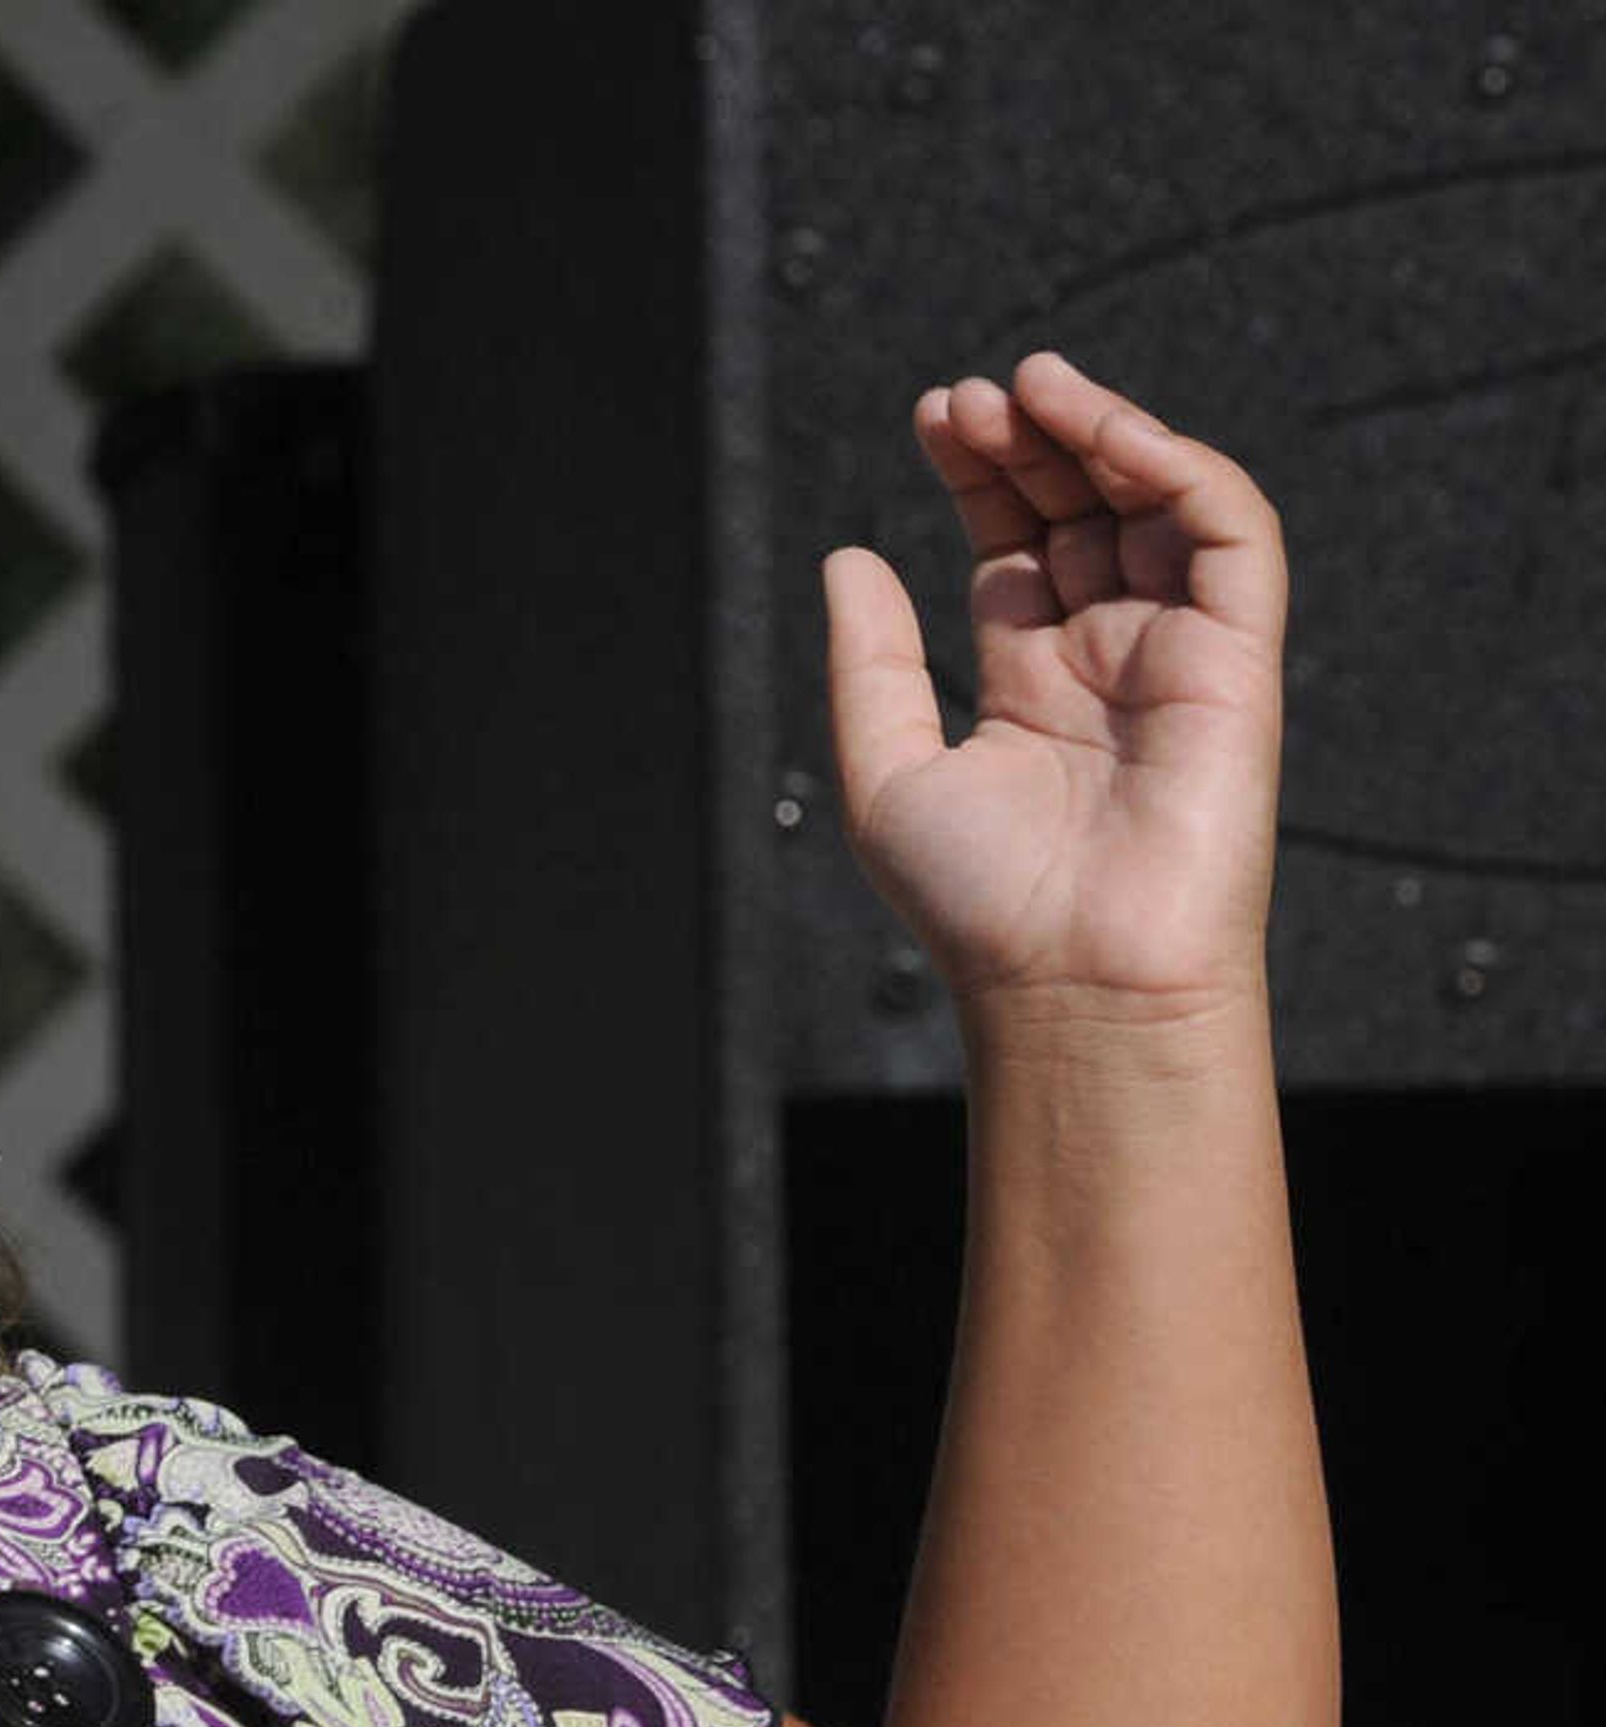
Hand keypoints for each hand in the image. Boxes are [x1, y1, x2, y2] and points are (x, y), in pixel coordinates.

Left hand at [824, 353, 1286, 1033]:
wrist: (1070, 980)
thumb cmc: (976, 907)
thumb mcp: (885, 770)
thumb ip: (870, 661)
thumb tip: (846, 554)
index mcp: (1028, 682)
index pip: (1015, 543)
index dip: (980, 473)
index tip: (935, 416)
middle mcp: (1105, 659)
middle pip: (1079, 509)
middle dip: (1030, 439)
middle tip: (971, 397)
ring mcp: (1174, 653)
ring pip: (1154, 503)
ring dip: (1099, 431)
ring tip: (1031, 388)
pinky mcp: (1239, 656)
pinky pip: (1229, 532)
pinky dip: (1178, 465)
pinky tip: (1109, 432)